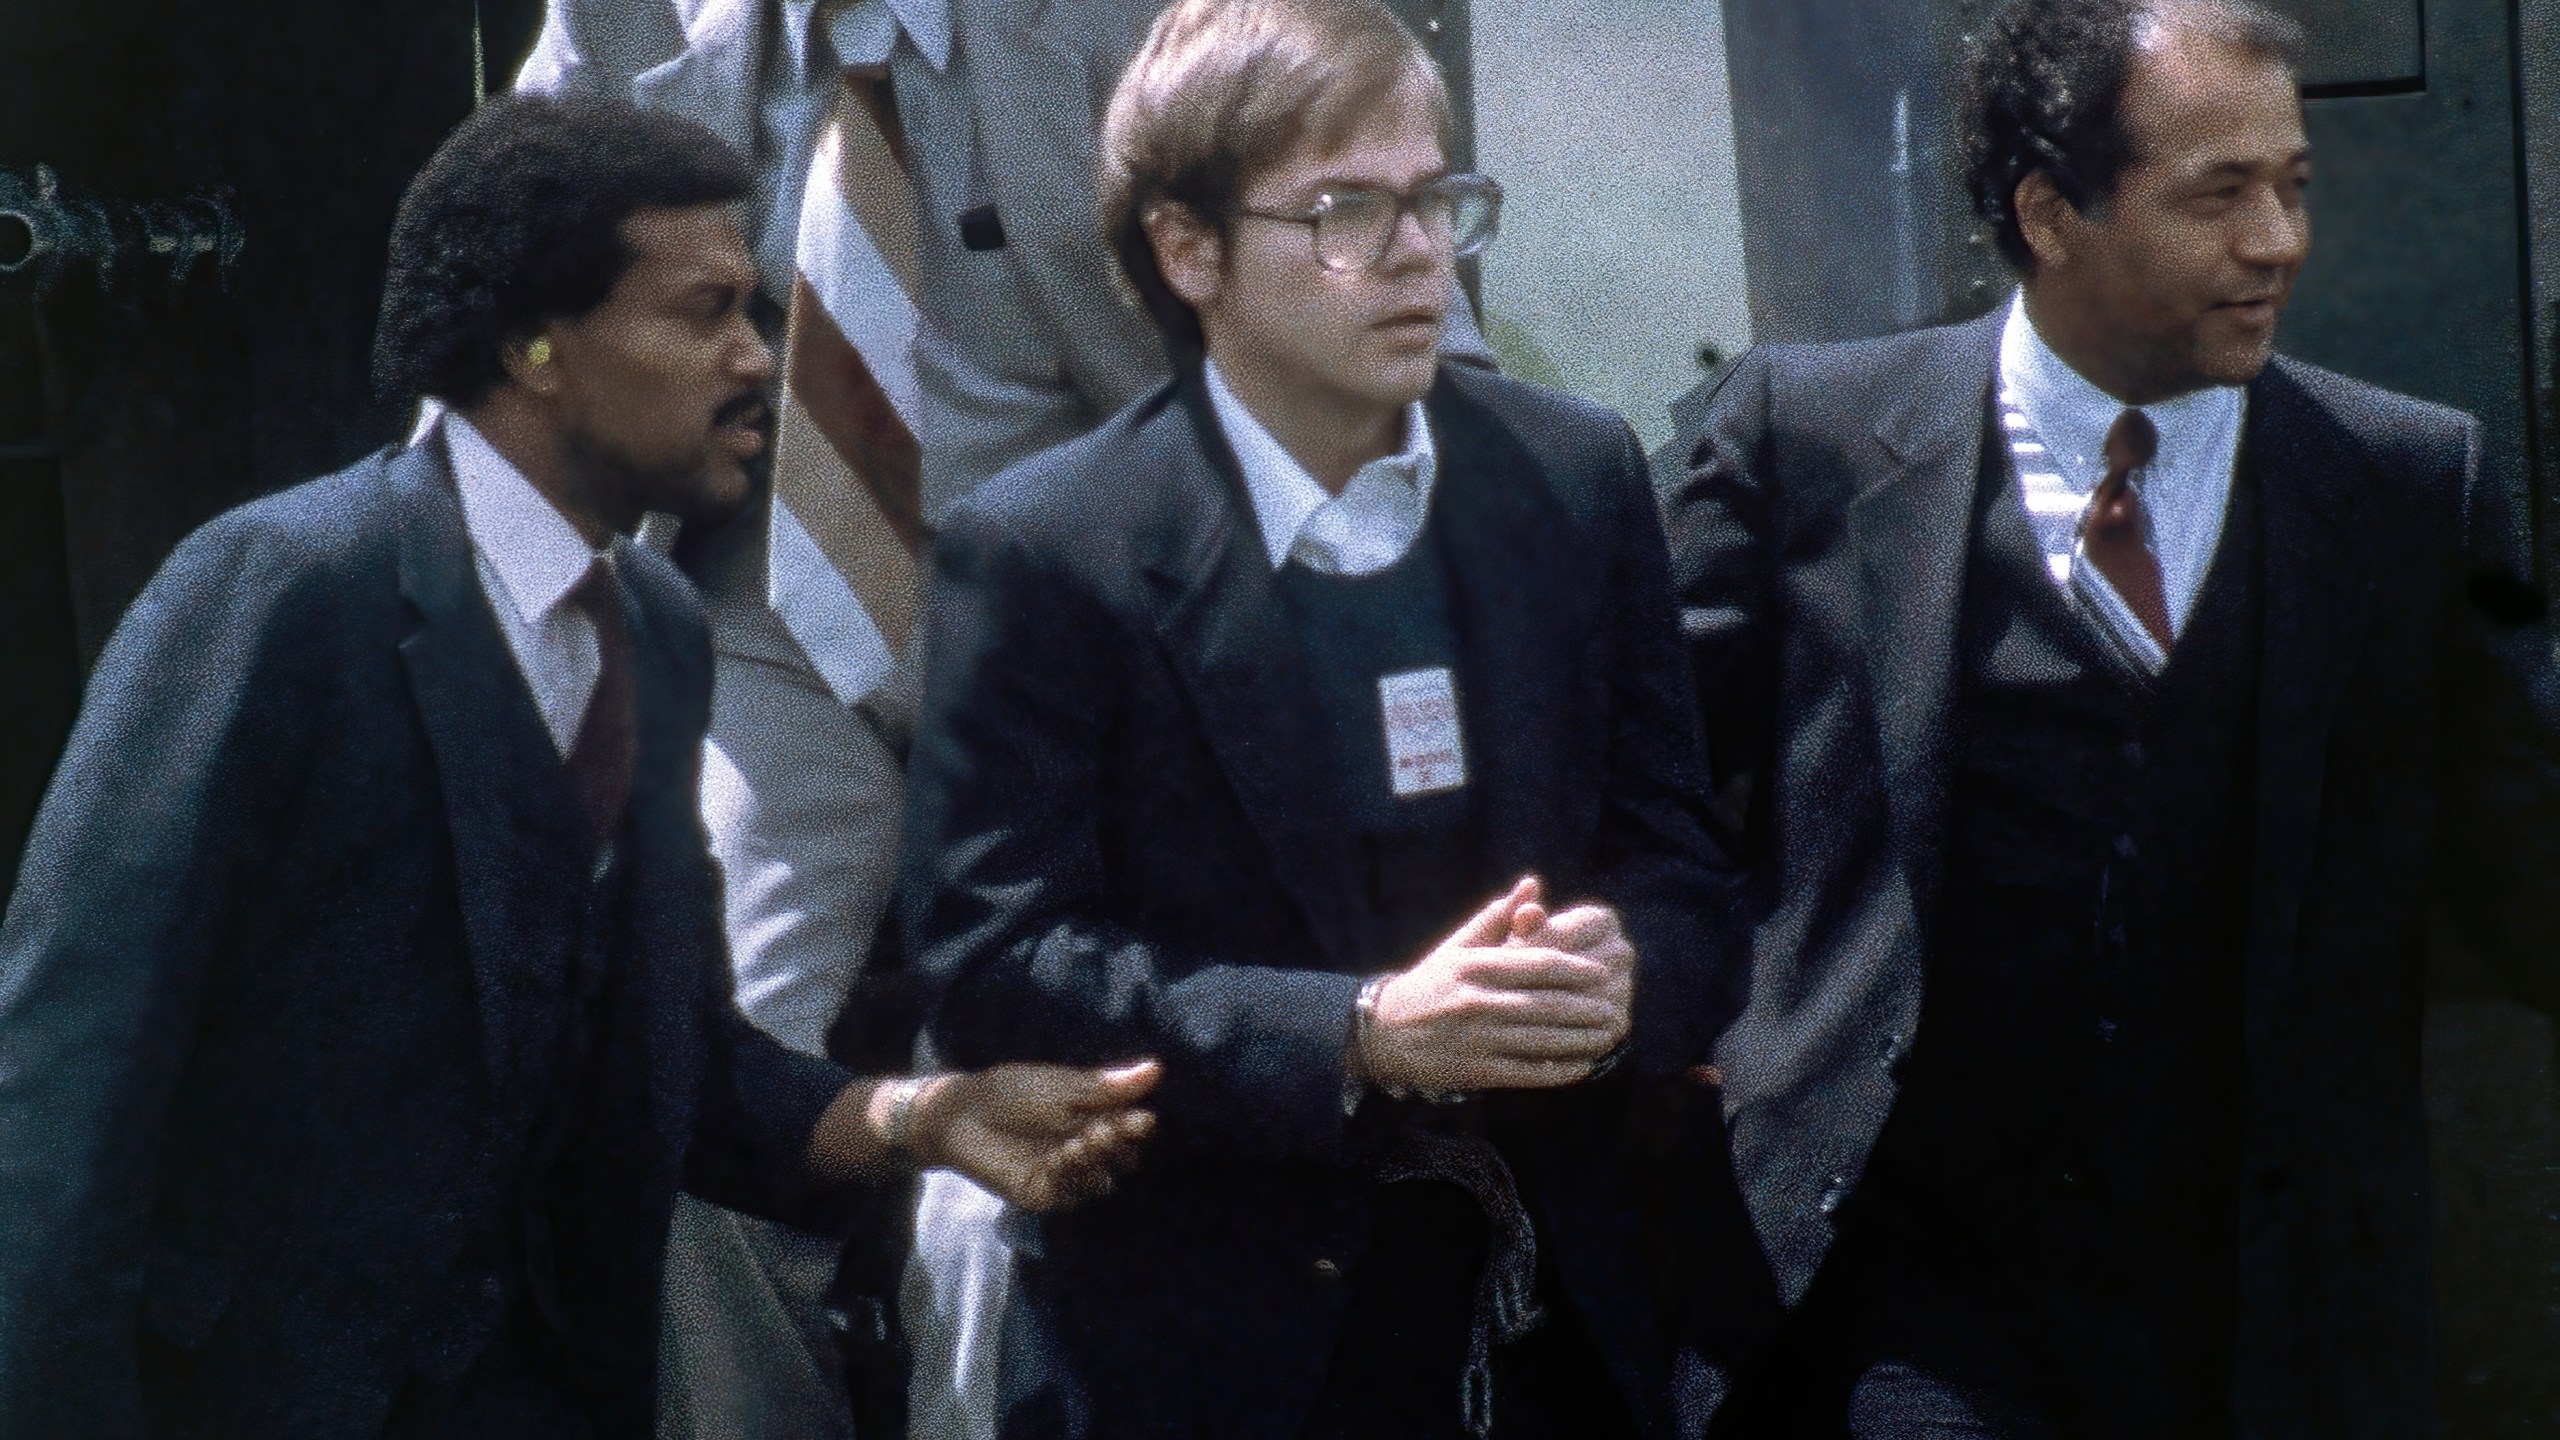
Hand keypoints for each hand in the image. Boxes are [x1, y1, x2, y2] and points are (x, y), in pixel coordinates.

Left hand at [905, 1060, 1160, 1212]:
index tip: (1143, 1120)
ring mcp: (1063, 1174)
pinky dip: (1072, 1174)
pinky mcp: (1042, 1194)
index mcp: (1092, 1119)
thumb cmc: (1010, 1092)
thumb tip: (1157, 1069)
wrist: (961, 1114)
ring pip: (1099, 1178)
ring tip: (1086, 1138)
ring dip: (1097, 1160)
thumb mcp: (1062, 1086)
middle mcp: (1083, 1149)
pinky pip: (1070, 1192)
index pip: (1127, 1128)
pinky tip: (1066, 1154)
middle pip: (1119, 1157)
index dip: (1136, 1127)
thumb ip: (1106, 1086)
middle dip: (1119, 1145)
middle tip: (1110, 1129)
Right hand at [1359, 877, 1627, 1093]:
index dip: (1576, 970)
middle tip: (1614, 1008)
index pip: (1537, 965)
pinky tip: (1580, 1067)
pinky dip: (1555, 1071)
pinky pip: (1525, 1072)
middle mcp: (1477, 1001)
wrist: (1383, 1033)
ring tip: (1606, 1036)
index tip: (1603, 974)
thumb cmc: (1430, 984)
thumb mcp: (1457, 947)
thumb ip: (1497, 917)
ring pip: (1540, 1040)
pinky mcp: (1476, 1070)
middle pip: (1545, 1004)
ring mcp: (1477, 1038)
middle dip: (1585, 1008)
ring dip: (1579, 1040)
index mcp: (1476, 966)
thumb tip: (1532, 884)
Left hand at [1506, 898, 1635, 1052]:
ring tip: (1506, 1016)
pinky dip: (1556, 1036)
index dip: (1533, 945)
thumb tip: (1529, 886)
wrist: (1534, 1004)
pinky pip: (1588, 1031)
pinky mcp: (1618, 1025)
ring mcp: (1625, 989)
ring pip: (1583, 1001)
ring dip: (1546, 1010)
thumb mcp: (1510, 937)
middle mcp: (1622, 952)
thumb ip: (1517, 913)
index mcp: (1602, 921)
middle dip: (1537, 979)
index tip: (1500, 958)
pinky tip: (1523, 1040)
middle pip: (1578, 967)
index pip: (1567, 932)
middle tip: (1499, 992)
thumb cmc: (1515, 958)